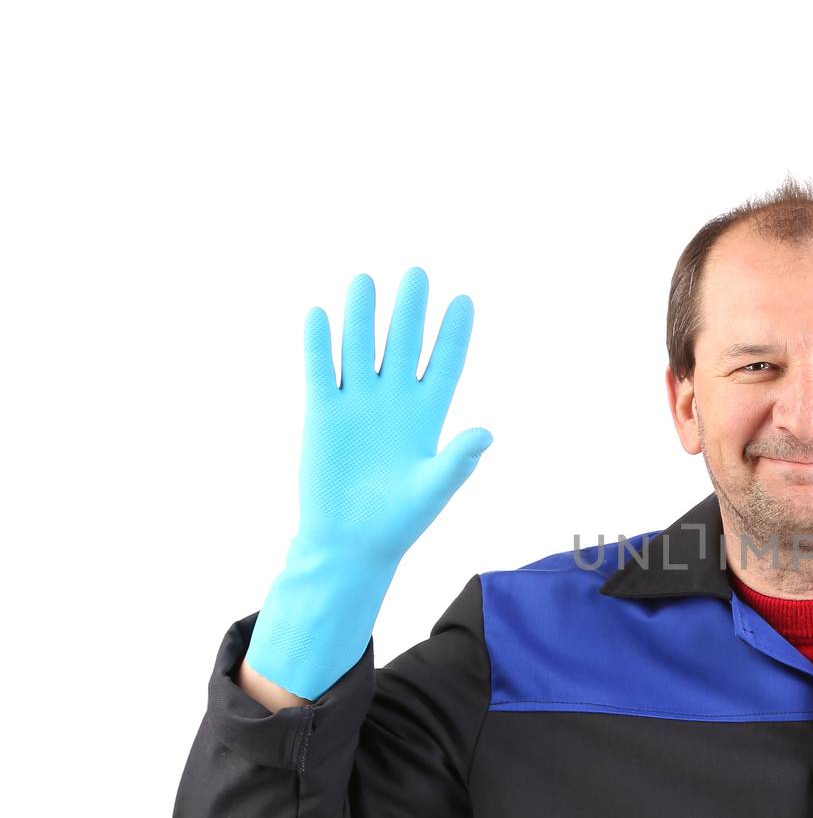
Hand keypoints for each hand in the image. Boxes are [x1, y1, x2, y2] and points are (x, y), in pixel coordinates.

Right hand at [295, 266, 492, 564]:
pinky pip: (321, 372)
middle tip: (417, 273)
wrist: (350, 543)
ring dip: (362, 317)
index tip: (463, 300)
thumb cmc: (399, 522)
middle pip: (403, 346)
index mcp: (427, 417)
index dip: (453, 335)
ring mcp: (357, 405)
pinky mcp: (324, 415)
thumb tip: (487, 433)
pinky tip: (319, 314)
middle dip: (409, 311)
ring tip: (365, 280)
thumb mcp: (433, 489)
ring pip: (360, 349)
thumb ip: (458, 460)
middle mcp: (393, 403)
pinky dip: (318, 345)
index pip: (443, 365)